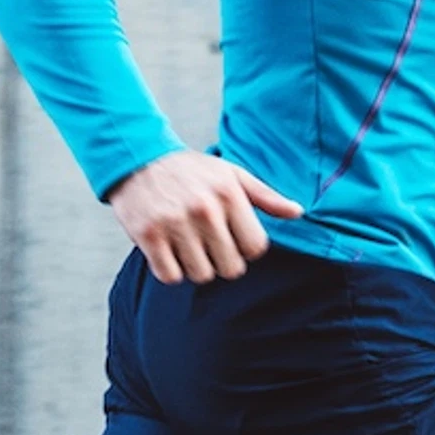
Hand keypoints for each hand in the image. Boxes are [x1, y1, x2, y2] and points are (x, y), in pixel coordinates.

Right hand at [107, 153, 300, 282]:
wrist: (136, 158)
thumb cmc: (190, 170)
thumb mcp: (231, 174)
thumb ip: (265, 196)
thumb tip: (298, 212)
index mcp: (229, 195)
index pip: (255, 248)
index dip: (246, 250)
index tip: (232, 239)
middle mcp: (204, 210)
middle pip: (230, 268)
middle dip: (222, 261)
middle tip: (208, 245)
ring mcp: (175, 224)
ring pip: (201, 275)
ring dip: (196, 267)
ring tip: (187, 246)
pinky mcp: (148, 236)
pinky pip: (170, 276)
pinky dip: (170, 270)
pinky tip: (168, 251)